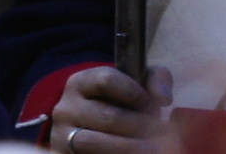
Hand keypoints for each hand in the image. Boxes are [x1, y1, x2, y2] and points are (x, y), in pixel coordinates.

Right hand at [47, 64, 171, 151]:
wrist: (93, 126)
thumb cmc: (121, 101)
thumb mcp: (137, 82)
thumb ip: (156, 80)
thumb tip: (165, 98)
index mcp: (81, 82)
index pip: (107, 80)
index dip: (135, 93)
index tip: (154, 105)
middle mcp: (65, 108)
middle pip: (107, 116)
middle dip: (140, 126)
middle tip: (161, 133)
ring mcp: (60, 135)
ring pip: (93, 143)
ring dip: (127, 147)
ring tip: (150, 148)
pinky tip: (132, 153)